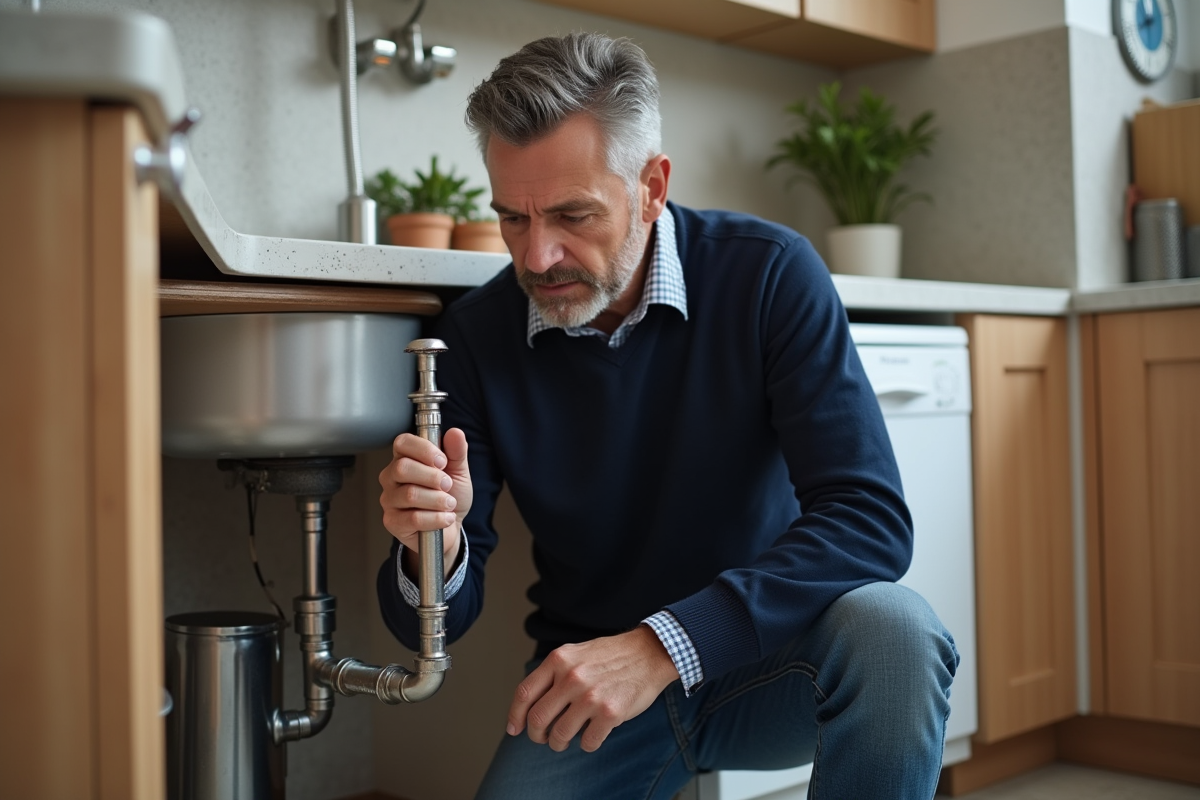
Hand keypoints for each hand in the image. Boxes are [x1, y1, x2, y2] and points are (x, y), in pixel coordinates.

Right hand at [378, 428, 471, 576]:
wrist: (451, 528)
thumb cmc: (450, 496)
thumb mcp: (459, 471)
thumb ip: (457, 452)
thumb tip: (455, 432)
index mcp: (405, 458)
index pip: (402, 443)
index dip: (424, 450)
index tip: (443, 461)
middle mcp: (391, 477)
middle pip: (403, 468)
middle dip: (433, 477)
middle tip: (448, 485)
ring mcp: (389, 499)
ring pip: (410, 494)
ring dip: (438, 500)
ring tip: (449, 504)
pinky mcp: (392, 521)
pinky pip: (414, 518)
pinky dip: (436, 518)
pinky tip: (445, 518)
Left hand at [507, 626, 679, 752]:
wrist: (649, 653)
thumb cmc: (609, 656)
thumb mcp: (575, 653)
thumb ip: (553, 674)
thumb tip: (529, 706)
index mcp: (559, 660)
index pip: (524, 693)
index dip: (515, 716)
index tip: (514, 729)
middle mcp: (572, 677)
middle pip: (538, 719)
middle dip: (537, 735)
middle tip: (543, 738)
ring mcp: (591, 696)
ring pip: (560, 735)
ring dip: (559, 743)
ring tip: (564, 740)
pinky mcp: (610, 713)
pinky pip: (587, 742)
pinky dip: (586, 744)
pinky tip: (592, 735)